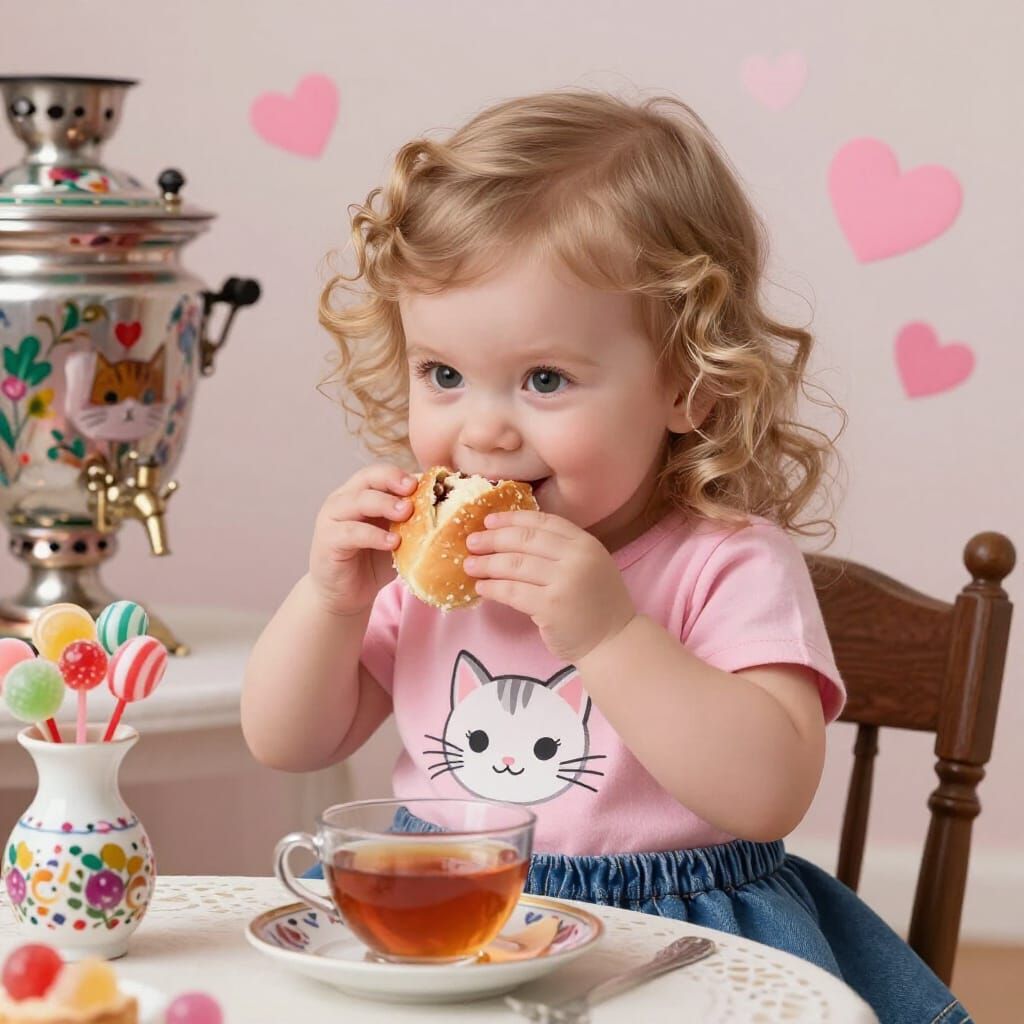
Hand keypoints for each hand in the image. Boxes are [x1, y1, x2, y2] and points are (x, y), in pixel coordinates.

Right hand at [308, 464, 416, 616]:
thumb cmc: (374, 561)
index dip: (403, 474)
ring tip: (407, 513)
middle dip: (393, 481)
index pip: (381, 473)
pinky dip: (374, 535)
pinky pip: (351, 532)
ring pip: (358, 501)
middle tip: (415, 490)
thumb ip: (411, 518)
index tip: (427, 482)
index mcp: (361, 493)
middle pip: (368, 479)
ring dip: (384, 504)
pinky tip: (393, 542)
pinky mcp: (327, 541)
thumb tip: (446, 503)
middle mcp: (344, 500)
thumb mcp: (398, 535)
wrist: (346, 595)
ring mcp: (332, 519)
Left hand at [464, 510, 636, 662]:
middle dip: (493, 539)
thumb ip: (560, 551)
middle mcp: (577, 558)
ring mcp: (565, 582)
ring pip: (515, 565)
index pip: (543, 521)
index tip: (489, 520)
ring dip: (487, 563)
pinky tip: (481, 587)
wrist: (613, 641)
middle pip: (524, 540)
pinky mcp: (551, 607)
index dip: (512, 519)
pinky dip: (493, 588)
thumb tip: (509, 538)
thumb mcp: (587, 565)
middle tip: (471, 542)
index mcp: (585, 543)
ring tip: (469, 565)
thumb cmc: (596, 604)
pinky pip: (512, 592)